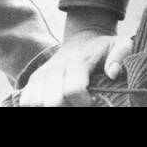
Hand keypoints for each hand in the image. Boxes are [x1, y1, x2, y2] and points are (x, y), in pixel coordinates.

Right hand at [18, 30, 132, 106]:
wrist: (83, 39)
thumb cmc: (103, 48)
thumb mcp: (119, 45)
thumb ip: (120, 56)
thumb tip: (113, 73)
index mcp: (76, 61)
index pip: (73, 90)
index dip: (84, 102)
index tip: (93, 100)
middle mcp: (55, 67)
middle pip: (53, 101)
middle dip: (68, 107)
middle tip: (78, 104)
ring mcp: (41, 74)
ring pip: (37, 102)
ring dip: (52, 107)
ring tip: (67, 103)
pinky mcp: (33, 80)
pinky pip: (26, 101)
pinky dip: (37, 106)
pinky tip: (54, 102)